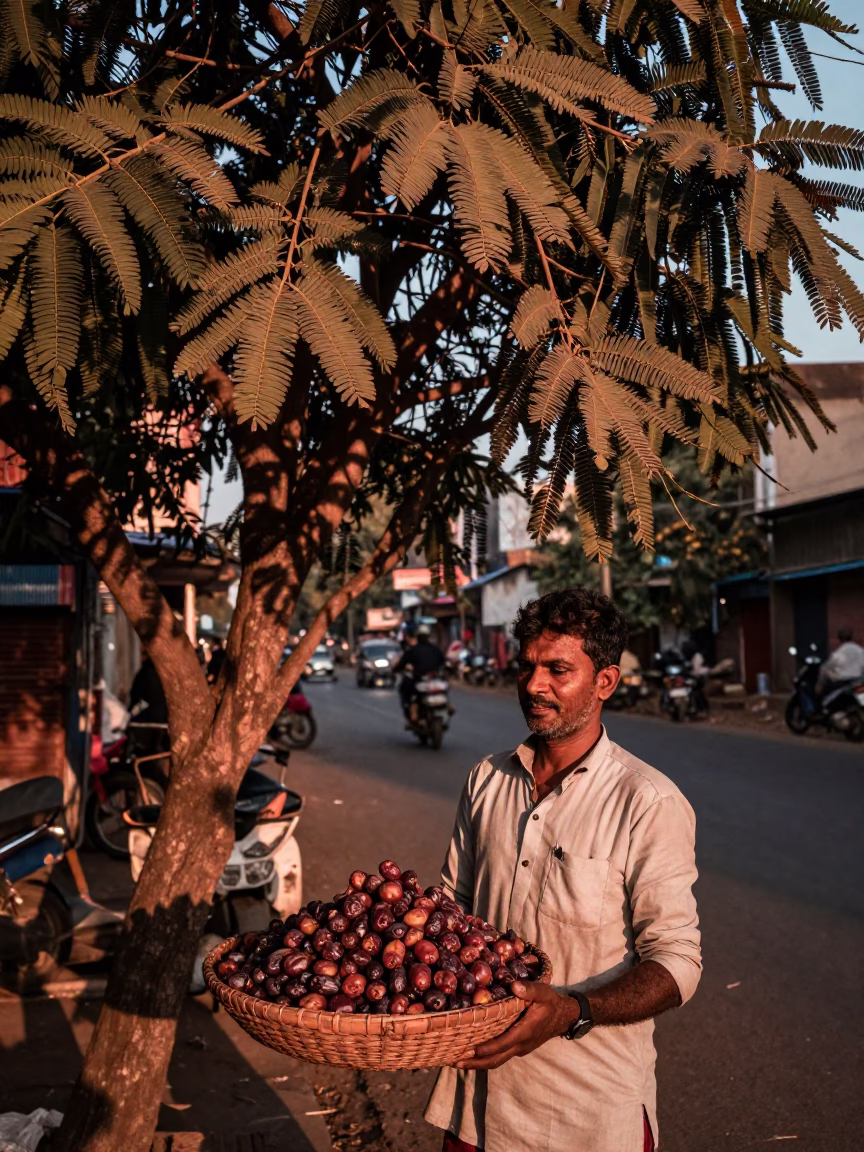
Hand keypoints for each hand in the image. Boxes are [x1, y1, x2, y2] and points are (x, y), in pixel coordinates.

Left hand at [455, 981, 577, 1069]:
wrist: (563, 1017)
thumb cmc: (551, 1002)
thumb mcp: (543, 992)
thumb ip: (529, 989)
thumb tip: (514, 986)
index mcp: (525, 1031)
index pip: (504, 1043)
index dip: (488, 1048)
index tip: (471, 1049)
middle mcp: (521, 1044)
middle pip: (496, 1059)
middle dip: (475, 1063)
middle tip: (454, 1062)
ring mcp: (519, 1048)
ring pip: (497, 1060)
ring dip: (477, 1064)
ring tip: (457, 1062)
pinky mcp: (518, 1047)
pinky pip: (500, 1056)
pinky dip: (486, 1058)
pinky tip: (473, 1054)